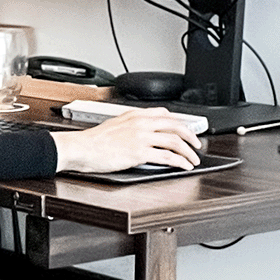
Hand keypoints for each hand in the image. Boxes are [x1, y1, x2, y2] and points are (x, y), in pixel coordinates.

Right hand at [50, 107, 201, 173]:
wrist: (82, 147)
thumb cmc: (93, 140)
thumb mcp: (114, 124)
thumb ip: (130, 125)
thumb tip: (142, 133)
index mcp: (135, 115)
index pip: (164, 114)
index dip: (179, 122)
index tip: (185, 129)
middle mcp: (141, 123)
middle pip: (175, 126)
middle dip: (191, 135)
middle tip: (197, 144)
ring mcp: (141, 137)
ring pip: (175, 141)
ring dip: (188, 151)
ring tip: (194, 159)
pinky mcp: (139, 153)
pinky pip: (167, 157)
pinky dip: (179, 162)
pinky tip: (184, 166)